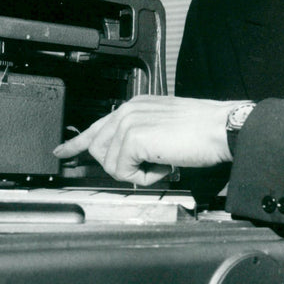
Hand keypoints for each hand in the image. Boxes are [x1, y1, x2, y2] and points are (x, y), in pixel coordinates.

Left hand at [53, 95, 239, 185]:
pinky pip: (123, 172)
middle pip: (99, 152)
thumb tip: (129, 155)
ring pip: (110, 165)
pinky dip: (145, 177)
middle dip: (124, 166)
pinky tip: (164, 164)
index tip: (62, 151)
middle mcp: (127, 110)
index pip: (98, 126)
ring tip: (164, 159)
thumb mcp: (166, 126)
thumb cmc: (203, 130)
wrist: (221, 128)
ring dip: (137, 172)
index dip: (77, 143)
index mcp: (135, 106)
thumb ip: (143, 135)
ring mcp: (129, 122)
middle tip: (156, 162)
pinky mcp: (133, 138)